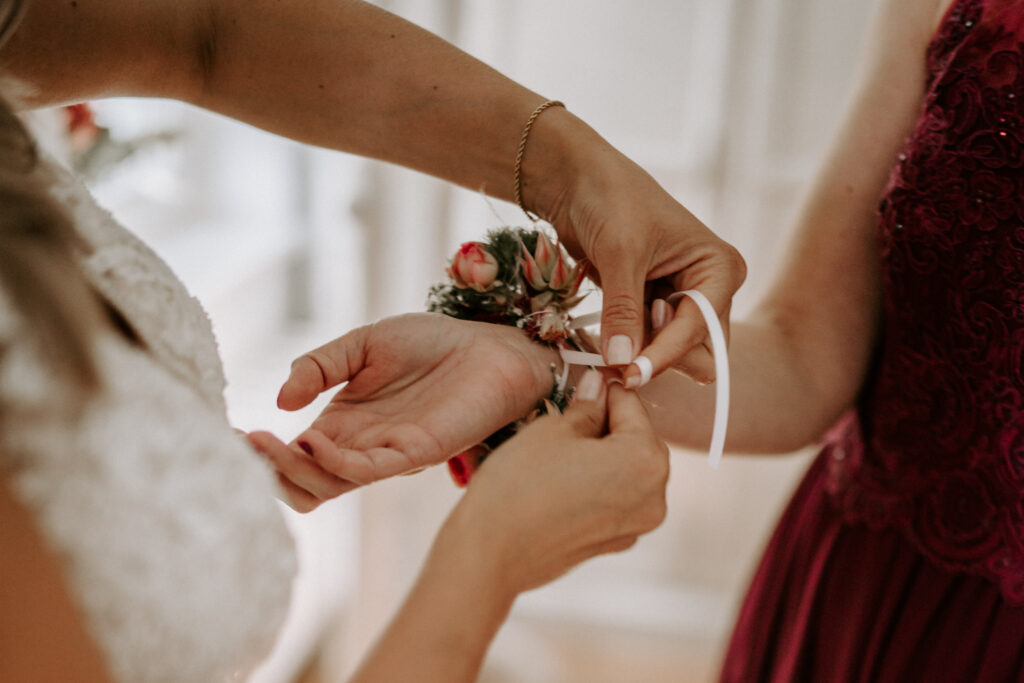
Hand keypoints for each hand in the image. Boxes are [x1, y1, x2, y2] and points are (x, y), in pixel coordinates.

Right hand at [248, 313, 559, 509]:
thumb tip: (280, 401)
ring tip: (266, 442)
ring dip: (291, 469)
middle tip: (243, 443)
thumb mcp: (362, 344)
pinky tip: (315, 440)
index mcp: (343, 424)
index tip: (227, 431)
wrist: (491, 344)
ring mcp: (386, 453)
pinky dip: (336, 462)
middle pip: (302, 483)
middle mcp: (359, 446)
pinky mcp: (416, 452)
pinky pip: (368, 471)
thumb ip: (319, 366)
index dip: (259, 451)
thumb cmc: (433, 344)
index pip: (292, 456)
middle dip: (267, 470)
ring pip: (327, 485)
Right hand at [435, 372, 670, 594]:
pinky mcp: (615, 542)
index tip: (583, 383)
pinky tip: (560, 478)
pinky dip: (596, 483)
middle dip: (606, 423)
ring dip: (602, 453)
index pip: (631, 405)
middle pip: (637, 440)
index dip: (604, 390)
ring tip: (560, 447)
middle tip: (566, 415)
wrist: (490, 554)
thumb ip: (586, 406)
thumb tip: (598, 385)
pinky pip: (615, 498)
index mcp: (646, 460)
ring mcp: (636, 525)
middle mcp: (654, 496)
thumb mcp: (552, 430)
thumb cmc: (519, 487)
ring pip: (627, 470)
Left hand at [525, 110, 745, 385]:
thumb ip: (624, 311)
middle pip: (698, 350)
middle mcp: (710, 287)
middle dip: (659, 357)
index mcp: (720, 267)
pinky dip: (627, 345)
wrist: (577, 179)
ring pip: (672, 351)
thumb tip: (622, 362)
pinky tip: (604, 337)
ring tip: (607, 339)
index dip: (664, 355)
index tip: (629, 376)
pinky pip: (648, 342)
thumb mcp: (621, 255)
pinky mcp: (654, 306)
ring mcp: (682, 299)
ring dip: (640, 353)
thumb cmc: (610, 199)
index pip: (699, 328)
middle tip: (617, 358)